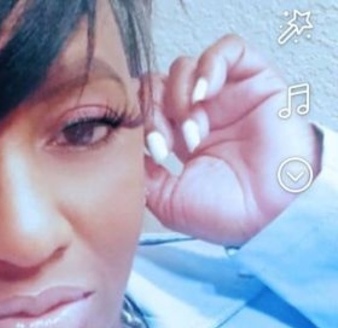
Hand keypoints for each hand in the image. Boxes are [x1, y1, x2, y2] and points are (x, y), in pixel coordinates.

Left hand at [142, 34, 321, 246]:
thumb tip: (120, 150)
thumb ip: (140, 174)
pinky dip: (209, 67)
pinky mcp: (254, 81)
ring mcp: (224, 97)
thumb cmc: (223, 214)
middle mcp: (198, 115)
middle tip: (165, 144)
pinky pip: (227, 51)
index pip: (143, 110)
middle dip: (152, 112)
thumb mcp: (165, 200)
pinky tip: (204, 96)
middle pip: (157, 86)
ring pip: (183, 68)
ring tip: (193, 133)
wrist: (267, 216)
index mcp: (176, 141)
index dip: (138, 123)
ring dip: (178, 97)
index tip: (151, 152)